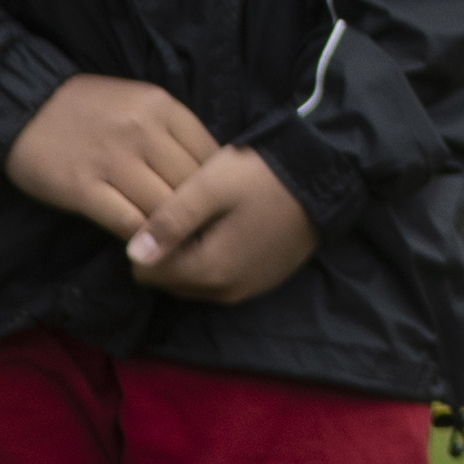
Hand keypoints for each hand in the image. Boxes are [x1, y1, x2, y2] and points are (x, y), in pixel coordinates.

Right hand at [4, 74, 218, 239]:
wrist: (24, 108)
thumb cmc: (89, 108)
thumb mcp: (140, 102)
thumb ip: (173, 129)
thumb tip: (211, 167)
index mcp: (163, 107)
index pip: (210, 152)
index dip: (218, 183)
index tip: (219, 203)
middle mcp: (143, 132)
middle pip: (190, 183)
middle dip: (199, 210)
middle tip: (204, 231)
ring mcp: (112, 161)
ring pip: (162, 206)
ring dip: (172, 229)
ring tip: (180, 243)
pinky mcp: (82, 188)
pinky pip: (125, 220)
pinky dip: (141, 236)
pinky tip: (146, 242)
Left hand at [126, 143, 319, 305]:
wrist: (330, 171)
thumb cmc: (264, 174)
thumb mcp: (210, 187)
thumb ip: (168, 221)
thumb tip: (132, 254)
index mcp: (210, 271)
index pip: (146, 271)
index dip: (148, 239)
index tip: (165, 209)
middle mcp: (228, 291)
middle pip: (171, 279)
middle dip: (170, 250)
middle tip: (188, 210)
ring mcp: (252, 288)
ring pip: (197, 280)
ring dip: (194, 254)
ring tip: (211, 216)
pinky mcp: (268, 280)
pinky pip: (225, 278)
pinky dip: (219, 257)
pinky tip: (234, 226)